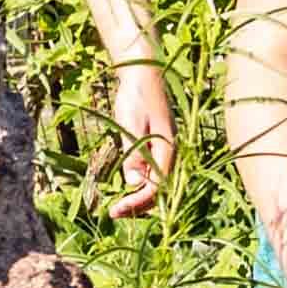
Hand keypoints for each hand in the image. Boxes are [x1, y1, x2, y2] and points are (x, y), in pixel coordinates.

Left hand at [100, 57, 181, 219]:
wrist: (143, 73)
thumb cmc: (136, 95)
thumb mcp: (131, 124)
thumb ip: (134, 154)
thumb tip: (134, 183)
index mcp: (168, 148)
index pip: (156, 188)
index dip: (136, 203)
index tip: (116, 210)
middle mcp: (172, 152)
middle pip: (160, 190)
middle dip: (138, 205)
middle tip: (114, 214)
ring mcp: (167, 150)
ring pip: (158, 183)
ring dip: (140, 198)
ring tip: (119, 207)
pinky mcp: (160, 146)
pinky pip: (154, 173)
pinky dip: (141, 185)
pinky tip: (127, 190)